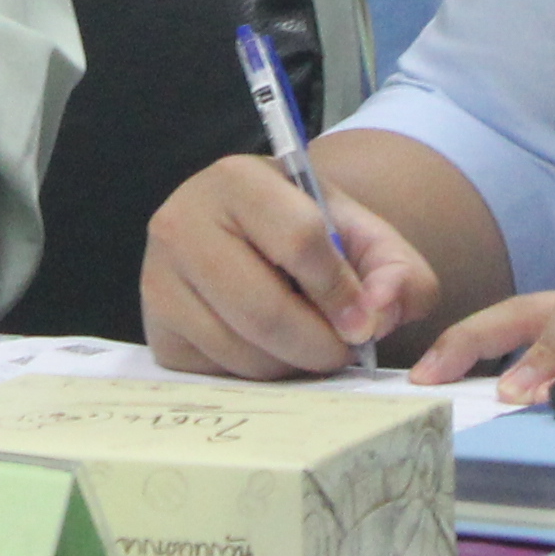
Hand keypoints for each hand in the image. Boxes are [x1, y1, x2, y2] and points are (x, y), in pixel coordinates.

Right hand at [140, 153, 438, 378]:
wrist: (248, 239)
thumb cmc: (308, 234)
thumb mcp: (361, 235)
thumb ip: (397, 271)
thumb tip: (380, 316)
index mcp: (237, 179)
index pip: (299, 240)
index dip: (341, 292)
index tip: (364, 320)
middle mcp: (181, 223)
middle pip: (266, 310)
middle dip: (320, 344)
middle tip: (342, 350)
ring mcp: (159, 280)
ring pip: (244, 352)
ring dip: (292, 365)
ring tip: (306, 342)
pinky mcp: (157, 332)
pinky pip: (221, 376)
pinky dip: (260, 376)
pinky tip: (270, 348)